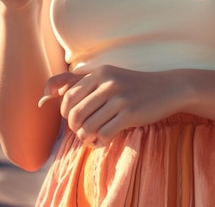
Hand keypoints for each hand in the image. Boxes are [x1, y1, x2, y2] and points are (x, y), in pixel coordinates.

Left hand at [43, 66, 179, 146]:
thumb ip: (80, 81)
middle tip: (85, 131)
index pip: (68, 98)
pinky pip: (103, 134)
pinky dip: (100, 142)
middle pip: (75, 115)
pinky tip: (104, 140)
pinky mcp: (130, 113)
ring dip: (87, 138)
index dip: (67, 114)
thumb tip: (46, 91)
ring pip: (88, 127)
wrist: (167, 88)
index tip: (75, 119)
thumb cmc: (133, 85)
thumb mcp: (108, 76)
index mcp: (100, 72)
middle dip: (76, 129)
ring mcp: (119, 97)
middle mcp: (107, 82)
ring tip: (93, 137)